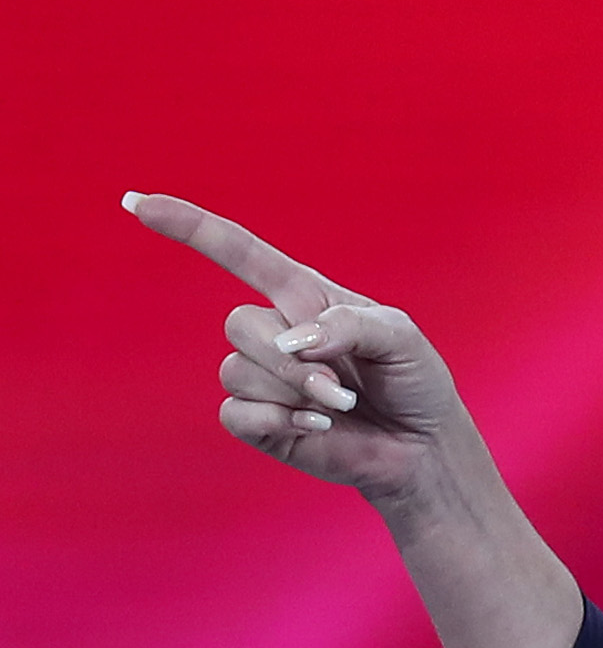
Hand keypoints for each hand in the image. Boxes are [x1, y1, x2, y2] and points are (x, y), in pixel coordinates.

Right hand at [130, 191, 469, 509]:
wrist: (420, 445)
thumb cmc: (412, 380)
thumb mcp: (399, 336)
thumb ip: (350, 324)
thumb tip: (293, 340)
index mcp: (303, 296)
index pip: (237, 251)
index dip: (188, 225)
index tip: (136, 202)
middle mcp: (274, 330)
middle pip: (239, 325)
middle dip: (292, 361)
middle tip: (344, 388)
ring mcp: (261, 376)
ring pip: (237, 370)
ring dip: (294, 392)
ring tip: (339, 406)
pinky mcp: (257, 419)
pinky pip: (235, 412)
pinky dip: (280, 420)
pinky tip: (318, 426)